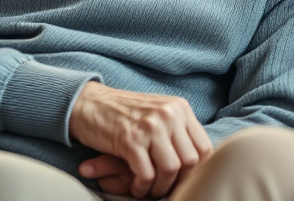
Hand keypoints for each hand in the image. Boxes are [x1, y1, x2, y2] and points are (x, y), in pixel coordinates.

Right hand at [70, 82, 212, 197]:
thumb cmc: (124, 114)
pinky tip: (136, 187)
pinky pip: (147, 175)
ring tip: (149, 190)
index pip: (205, 147)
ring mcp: (151, 126)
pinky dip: (142, 187)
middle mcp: (169, 114)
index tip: (184, 181)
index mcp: (180, 108)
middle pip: (191, 161)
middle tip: (166, 189)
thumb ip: (178, 132)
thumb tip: (197, 165)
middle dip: (179, 182)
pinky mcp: (131, 140)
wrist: (89, 103)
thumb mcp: (158, 114)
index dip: (197, 171)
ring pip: (171, 170)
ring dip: (160, 187)